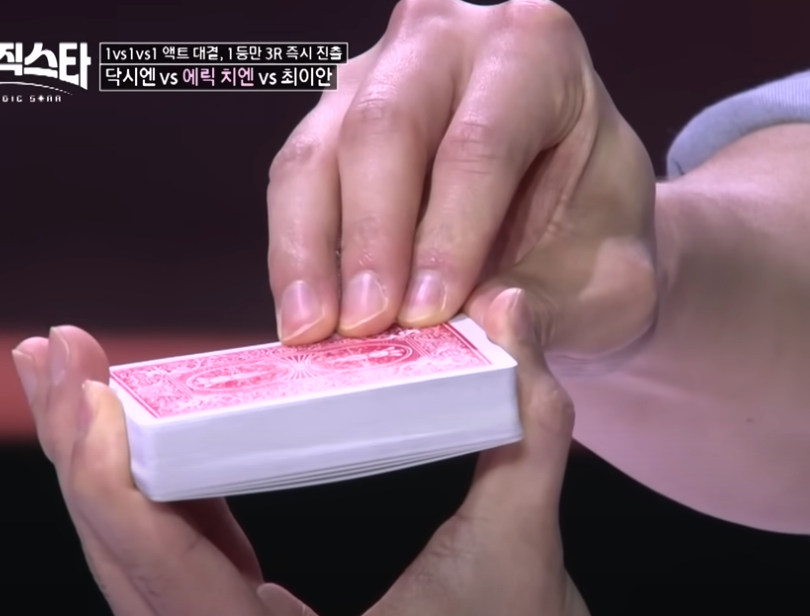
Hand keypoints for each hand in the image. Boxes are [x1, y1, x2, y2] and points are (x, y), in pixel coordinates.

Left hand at [11, 290, 588, 614]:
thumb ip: (525, 428)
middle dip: (73, 450)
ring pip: (127, 554)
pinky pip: (168, 549)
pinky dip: (141, 484)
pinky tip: (135, 426)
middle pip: (117, 556)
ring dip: (90, 462)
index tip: (88, 395)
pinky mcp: (233, 614)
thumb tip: (510, 306)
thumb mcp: (522, 553)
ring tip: (70, 377)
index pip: (164, 573)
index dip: (109, 485)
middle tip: (53, 354)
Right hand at [267, 0, 656, 361]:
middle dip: (371, 237)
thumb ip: (553, 306)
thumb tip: (490, 325)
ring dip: (309, 249)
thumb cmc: (591, 236)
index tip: (426, 314)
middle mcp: (447, 39)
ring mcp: (375, 71)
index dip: (448, 234)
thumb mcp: (608, 282)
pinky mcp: (330, 116)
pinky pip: (293, 181)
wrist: (567, 218)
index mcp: (537, 51)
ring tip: (315, 331)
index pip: (480, 142)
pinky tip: (304, 314)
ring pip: (318, 152)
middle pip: (384, 128)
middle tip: (365, 325)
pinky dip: (294, 252)